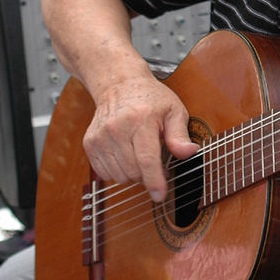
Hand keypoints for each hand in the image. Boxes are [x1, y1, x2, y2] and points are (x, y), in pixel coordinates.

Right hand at [82, 75, 197, 202]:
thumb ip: (180, 134)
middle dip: (148, 174)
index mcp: (141, 120)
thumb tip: (189, 153)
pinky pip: (105, 173)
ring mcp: (100, 137)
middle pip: (133, 171)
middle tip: (156, 159)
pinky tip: (127, 155)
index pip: (146, 159)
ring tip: (141, 154)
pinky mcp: (90, 143)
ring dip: (133, 173)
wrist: (119, 85)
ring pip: (119, 176)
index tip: (160, 195)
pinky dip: (118, 170)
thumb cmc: (151, 99)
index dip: (154, 181)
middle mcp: (116, 129)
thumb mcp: (174, 111)